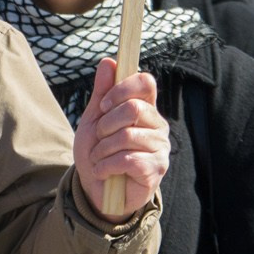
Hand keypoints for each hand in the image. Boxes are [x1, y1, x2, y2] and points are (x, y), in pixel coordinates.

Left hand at [73, 59, 170, 223]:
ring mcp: (160, 147)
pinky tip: (103, 171)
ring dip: (102, 149)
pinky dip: (106, 165)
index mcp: (144, 108)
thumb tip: (108, 62)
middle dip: (106, 123)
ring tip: (99, 158)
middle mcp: (156, 124)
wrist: (98, 192)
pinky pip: (127, 159)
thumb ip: (102, 93)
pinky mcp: (156, 169)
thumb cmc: (98, 153)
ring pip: (127, 135)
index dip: (122, 88)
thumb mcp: (94, 121)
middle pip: (133, 108)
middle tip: (98, 138)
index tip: (104, 104)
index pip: (145, 82)